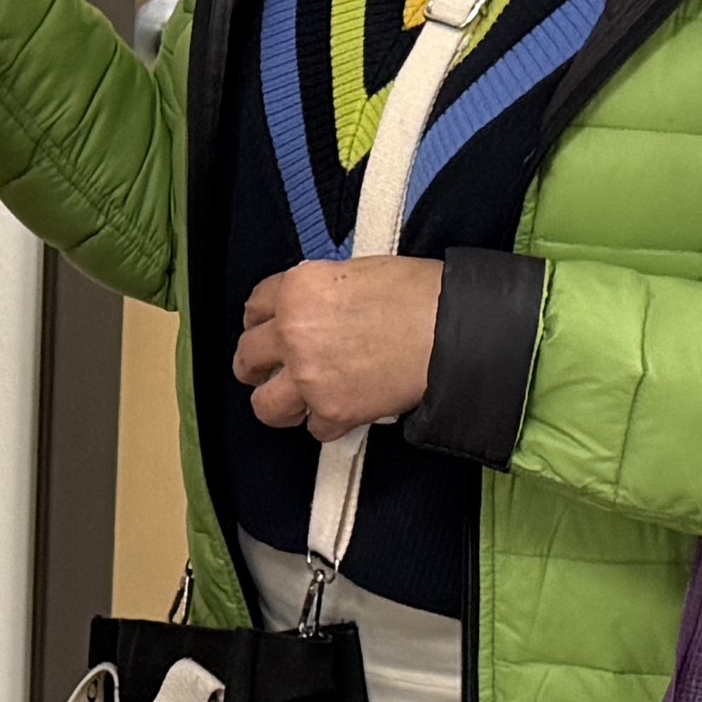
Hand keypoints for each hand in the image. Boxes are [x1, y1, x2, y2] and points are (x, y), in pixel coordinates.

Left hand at [231, 260, 445, 437]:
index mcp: (298, 288)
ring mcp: (308, 374)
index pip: (255, 306)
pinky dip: (329, 423)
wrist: (452, 331)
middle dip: (256, 366)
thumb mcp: (360, 272)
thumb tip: (319, 309)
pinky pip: (315, 428)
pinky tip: (345, 410)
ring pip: (265, 404)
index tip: (265, 331)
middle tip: (266, 372)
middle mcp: (293, 331)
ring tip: (293, 404)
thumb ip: (324, 293)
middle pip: (248, 356)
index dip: (261, 322)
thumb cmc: (422, 296)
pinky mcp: (331, 410)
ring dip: (279, 404)